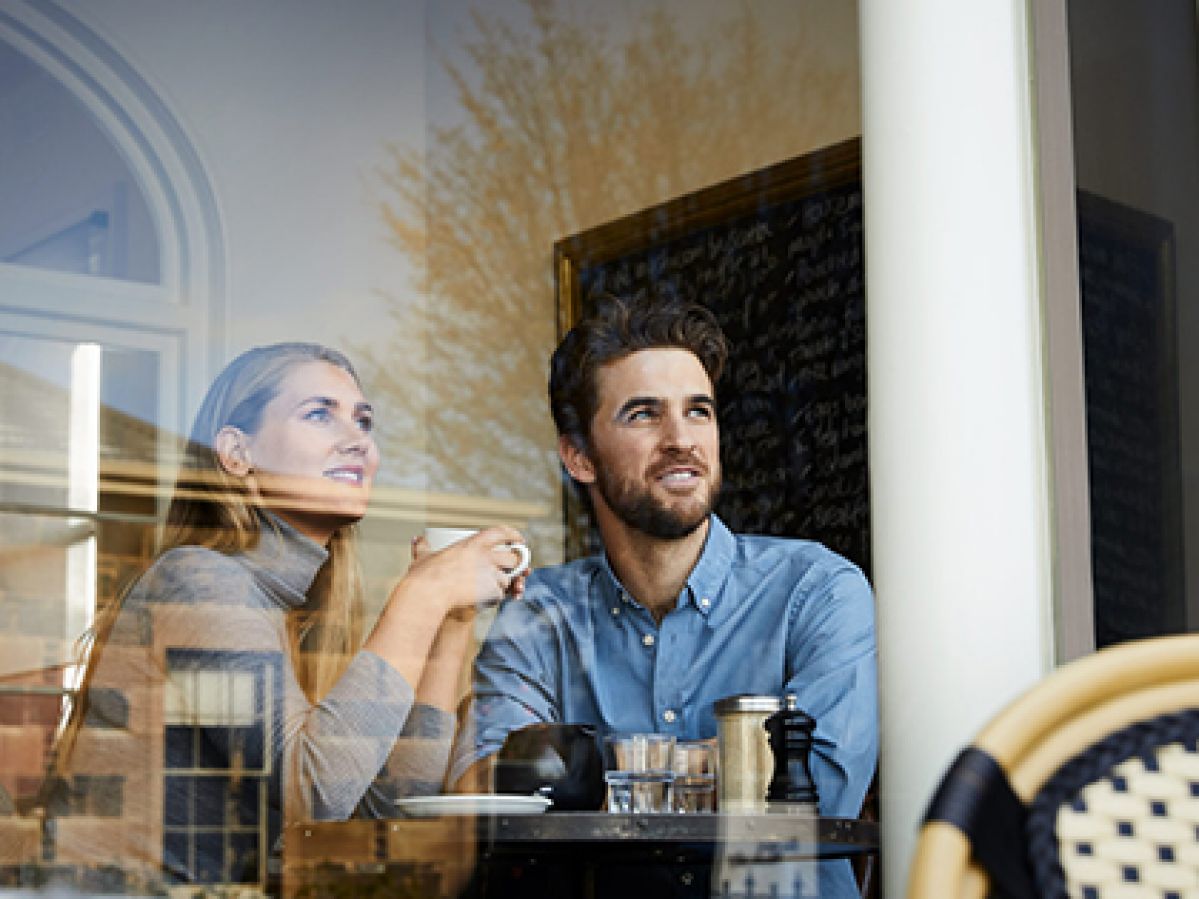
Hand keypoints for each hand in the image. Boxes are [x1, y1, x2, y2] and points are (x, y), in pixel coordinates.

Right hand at [406, 526, 529, 610]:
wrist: (427, 595)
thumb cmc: (423, 577)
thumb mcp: (423, 558)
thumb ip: (422, 547)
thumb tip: (417, 539)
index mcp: (472, 543)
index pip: (500, 532)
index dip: (512, 535)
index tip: (518, 540)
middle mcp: (485, 556)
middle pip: (512, 557)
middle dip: (512, 565)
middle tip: (506, 571)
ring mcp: (489, 573)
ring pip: (506, 579)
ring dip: (499, 585)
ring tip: (483, 590)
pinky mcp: (491, 590)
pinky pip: (499, 595)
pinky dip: (493, 599)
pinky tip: (480, 601)